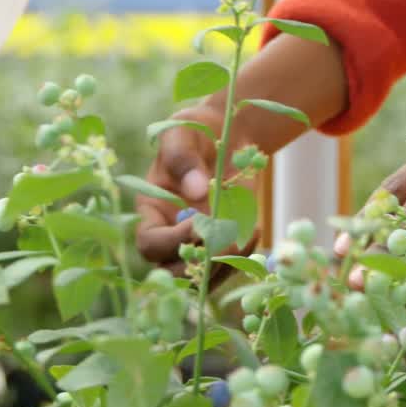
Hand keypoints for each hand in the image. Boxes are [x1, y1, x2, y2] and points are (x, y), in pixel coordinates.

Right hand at [135, 102, 253, 283]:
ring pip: (202, 277)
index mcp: (151, 211)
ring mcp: (197, 243)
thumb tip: (194, 190)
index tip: (199, 222)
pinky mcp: (223, 243)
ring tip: (245, 236)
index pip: (150, 243)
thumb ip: (183, 158)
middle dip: (200, 263)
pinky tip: (255, 232)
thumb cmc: (195, 130)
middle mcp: (170, 234)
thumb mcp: (182, 132)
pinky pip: (228, 267)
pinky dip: (243, 258)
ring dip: (225, 265)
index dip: (172, 241)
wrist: (227, 135)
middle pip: (172, 272)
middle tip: (226, 241)